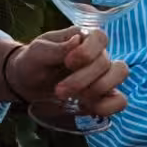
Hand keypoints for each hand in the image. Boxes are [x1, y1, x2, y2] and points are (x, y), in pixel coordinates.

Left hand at [3, 27, 130, 116]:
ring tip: (77, 99)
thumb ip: (56, 47)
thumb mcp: (38, 52)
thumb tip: (78, 39)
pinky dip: (108, 107)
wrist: (27, 83)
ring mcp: (103, 76)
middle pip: (106, 63)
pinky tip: (87, 108)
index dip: (87, 52)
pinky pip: (119, 101)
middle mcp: (98, 55)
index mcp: (84, 38)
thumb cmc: (34, 61)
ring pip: (119, 76)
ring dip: (97, 90)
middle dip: (81, 80)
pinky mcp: (102, 97)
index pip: (100, 38)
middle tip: (59, 91)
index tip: (68, 62)